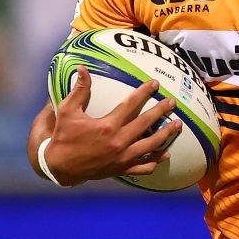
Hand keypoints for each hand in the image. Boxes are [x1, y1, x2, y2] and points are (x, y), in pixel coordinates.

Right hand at [42, 67, 184, 183]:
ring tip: (178, 125)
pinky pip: (144, 167)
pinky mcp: (121, 169)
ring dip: (166, 135)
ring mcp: (122, 158)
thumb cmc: (64, 137)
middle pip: (146, 124)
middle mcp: (119, 142)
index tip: (155, 84)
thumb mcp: (68, 111)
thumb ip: (79, 90)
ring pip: (151, 146)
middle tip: (172, 102)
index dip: (144, 92)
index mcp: (107, 126)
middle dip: (161, 111)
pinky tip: (165, 154)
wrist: (60, 167)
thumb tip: (82, 68)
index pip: (131, 105)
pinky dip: (156, 160)